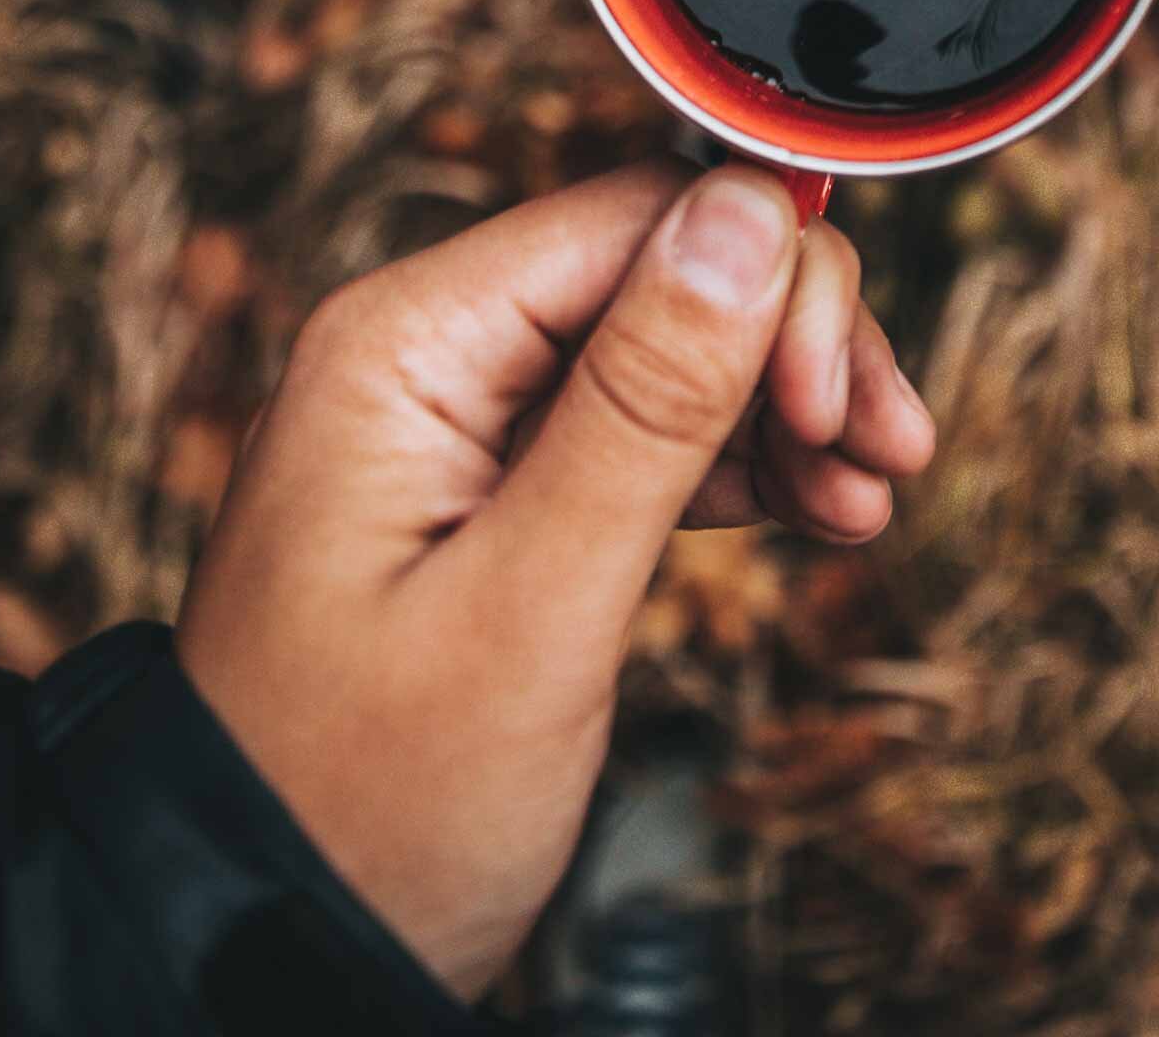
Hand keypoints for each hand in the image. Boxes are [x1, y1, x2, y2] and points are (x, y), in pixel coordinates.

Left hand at [175, 162, 934, 1001]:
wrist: (273, 950)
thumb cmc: (365, 804)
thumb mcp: (529, 605)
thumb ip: (644, 404)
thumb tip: (747, 208)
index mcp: (406, 343)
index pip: (635, 219)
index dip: (767, 283)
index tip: (844, 401)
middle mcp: (430, 355)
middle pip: (665, 272)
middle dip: (792, 347)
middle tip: (886, 455)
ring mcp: (462, 427)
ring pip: (670, 349)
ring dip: (784, 408)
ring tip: (869, 495)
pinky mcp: (497, 497)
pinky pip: (643, 433)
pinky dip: (740, 465)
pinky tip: (821, 509)